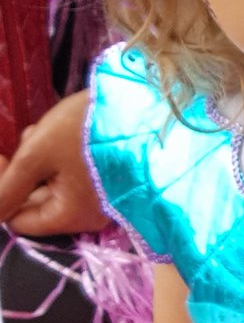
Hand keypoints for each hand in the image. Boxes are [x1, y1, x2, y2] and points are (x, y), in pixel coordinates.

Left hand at [0, 92, 110, 234]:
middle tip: (28, 137)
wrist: (150, 102)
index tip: (4, 155)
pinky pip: (78, 177)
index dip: (3, 188)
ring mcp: (106, 197)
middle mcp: (91, 215)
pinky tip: (66, 133)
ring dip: (43, 161)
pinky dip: (65, 159)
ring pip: (57, 186)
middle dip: (24, 172)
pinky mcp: (115, 179)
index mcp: (71, 217)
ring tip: (47, 131)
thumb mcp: (37, 153)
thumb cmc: (89, 130)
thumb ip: (6, 187)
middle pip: (38, 202)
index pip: (18, 219)